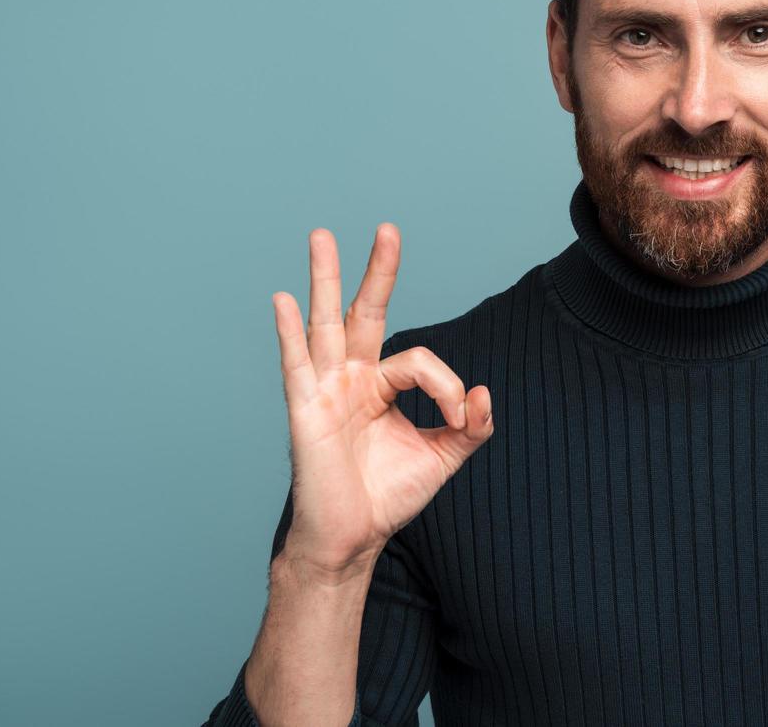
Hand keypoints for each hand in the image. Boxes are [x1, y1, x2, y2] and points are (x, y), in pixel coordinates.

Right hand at [270, 223, 493, 581]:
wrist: (354, 539)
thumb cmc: (388, 496)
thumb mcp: (443, 455)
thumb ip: (470, 425)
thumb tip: (484, 393)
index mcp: (382, 386)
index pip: (420, 361)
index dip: (448, 386)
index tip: (460, 417)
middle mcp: (352, 378)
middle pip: (364, 312)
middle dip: (378, 272)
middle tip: (389, 229)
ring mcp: (325, 390)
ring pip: (326, 324)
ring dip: (324, 279)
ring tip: (322, 235)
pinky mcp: (306, 411)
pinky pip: (297, 365)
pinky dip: (290, 332)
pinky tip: (283, 300)